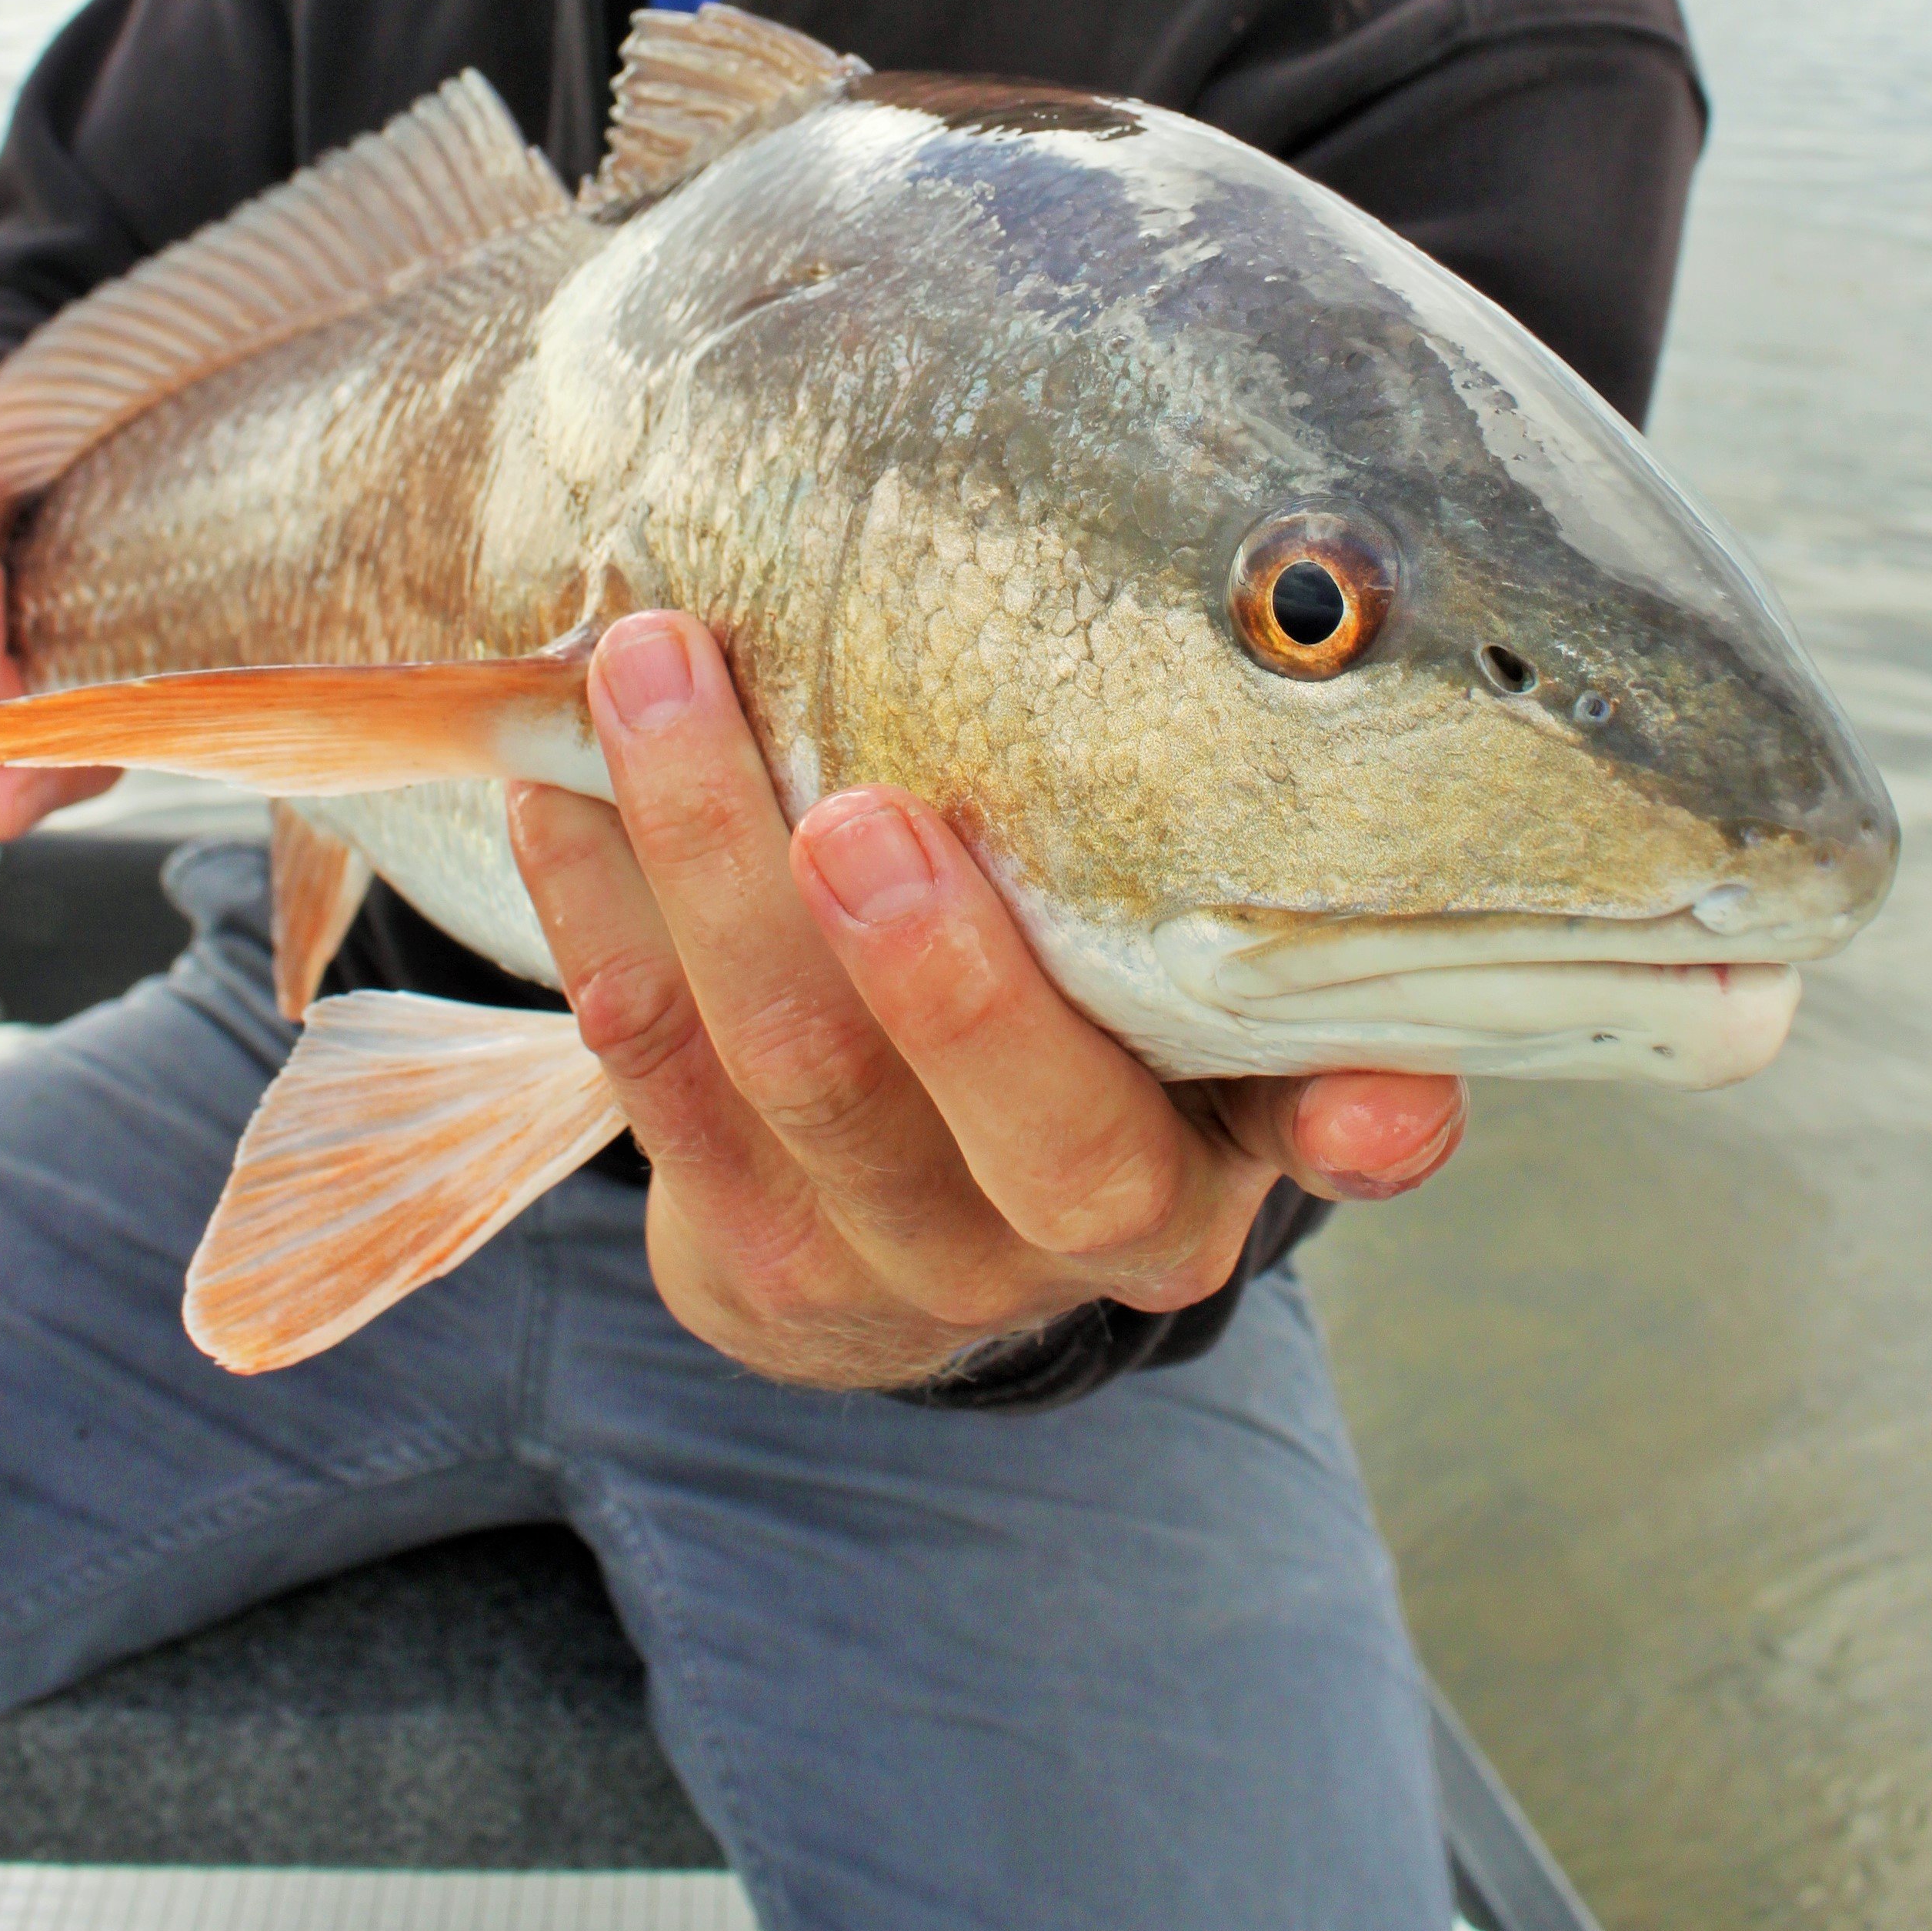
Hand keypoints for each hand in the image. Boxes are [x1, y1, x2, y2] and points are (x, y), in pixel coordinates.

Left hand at [506, 610, 1465, 1391]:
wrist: (905, 1239)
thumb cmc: (1075, 1036)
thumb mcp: (1187, 1010)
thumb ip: (1262, 943)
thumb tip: (1370, 909)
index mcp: (1216, 1158)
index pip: (1309, 1143)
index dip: (1349, 1129)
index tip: (1375, 1098)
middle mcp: (1072, 1232)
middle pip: (1027, 1127)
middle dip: (942, 980)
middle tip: (859, 814)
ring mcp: (892, 1256)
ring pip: (793, 1072)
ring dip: (708, 861)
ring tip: (653, 674)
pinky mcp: (735, 1247)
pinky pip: (648, 1063)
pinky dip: (596, 903)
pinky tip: (556, 779)